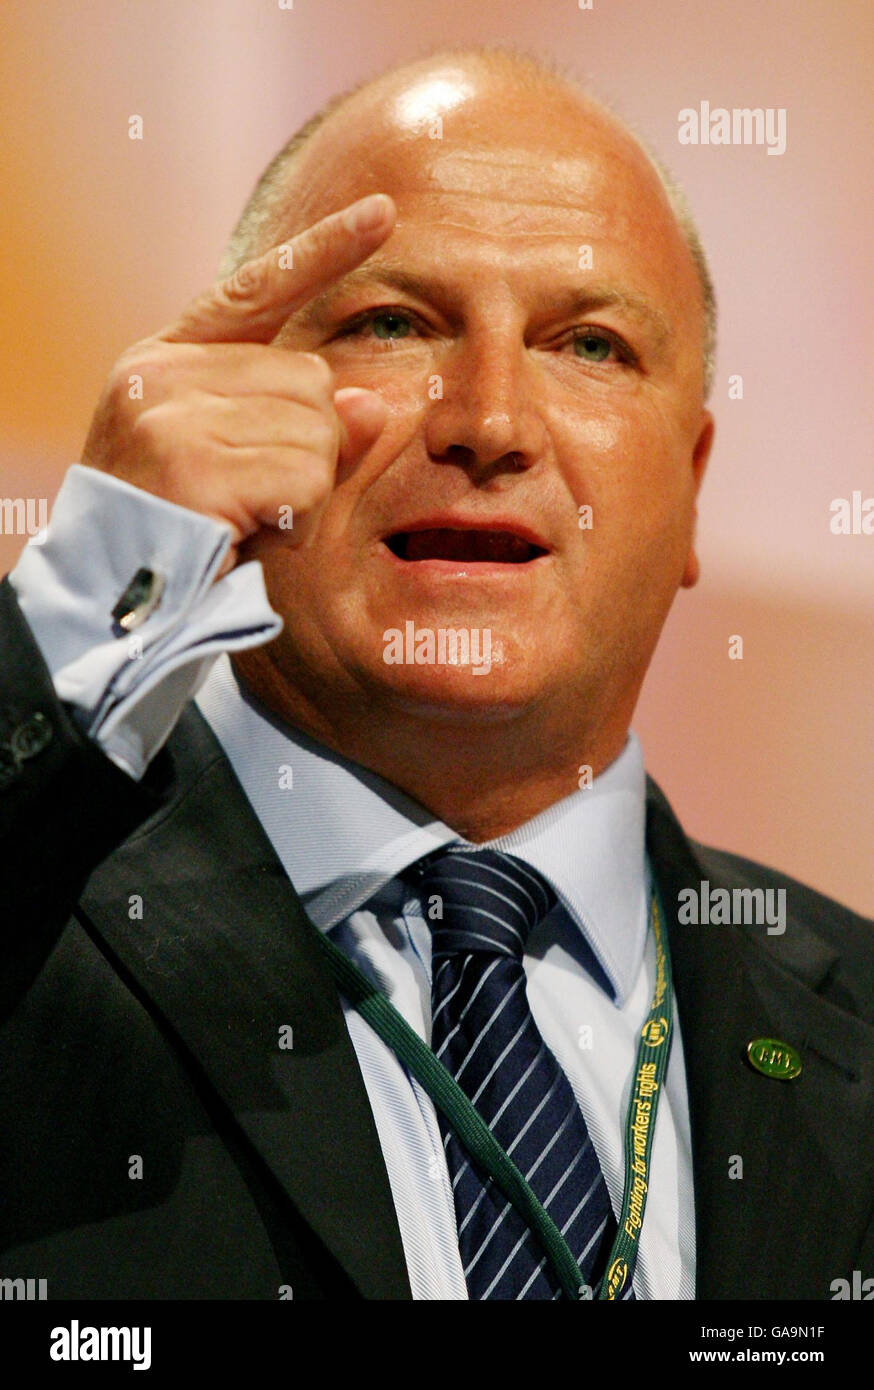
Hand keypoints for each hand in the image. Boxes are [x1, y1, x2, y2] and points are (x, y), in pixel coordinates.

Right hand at [81, 193, 395, 572]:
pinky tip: (248, 527)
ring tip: (246, 513)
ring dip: (305, 484)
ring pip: (317, 428)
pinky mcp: (189, 464)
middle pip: (311, 379)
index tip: (383, 211)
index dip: (324, 249)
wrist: (109, 596)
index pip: (257, 288)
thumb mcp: (236, 464)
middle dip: (311, 444)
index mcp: (167, 359)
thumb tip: (373, 401)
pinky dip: (298, 512)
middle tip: (259, 493)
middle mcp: (163, 374)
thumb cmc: (178, 528)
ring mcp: (171, 415)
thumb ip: (298, 425)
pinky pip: (307, 474)